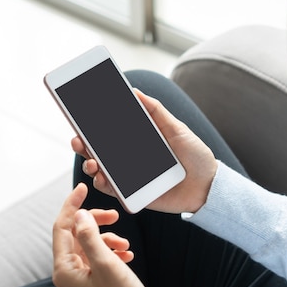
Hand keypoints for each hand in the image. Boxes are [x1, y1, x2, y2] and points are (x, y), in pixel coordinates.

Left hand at [52, 183, 150, 286]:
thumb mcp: (106, 264)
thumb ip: (90, 236)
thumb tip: (80, 214)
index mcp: (64, 269)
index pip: (61, 227)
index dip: (71, 205)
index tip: (83, 188)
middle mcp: (66, 273)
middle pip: (75, 234)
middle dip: (95, 223)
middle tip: (114, 215)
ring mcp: (78, 279)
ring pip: (89, 245)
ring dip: (107, 238)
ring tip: (126, 245)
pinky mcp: (91, 283)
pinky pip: (96, 258)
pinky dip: (110, 251)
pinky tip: (126, 254)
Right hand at [72, 89, 217, 213]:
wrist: (208, 186)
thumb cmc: (195, 156)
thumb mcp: (176, 129)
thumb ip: (155, 111)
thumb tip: (134, 91)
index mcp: (137, 139)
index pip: (109, 131)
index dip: (91, 125)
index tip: (79, 116)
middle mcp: (129, 157)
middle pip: (98, 149)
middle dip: (82, 143)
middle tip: (78, 139)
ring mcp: (129, 176)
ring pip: (99, 169)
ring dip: (89, 163)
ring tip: (92, 161)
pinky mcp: (133, 194)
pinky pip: (112, 190)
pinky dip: (102, 183)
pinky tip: (101, 177)